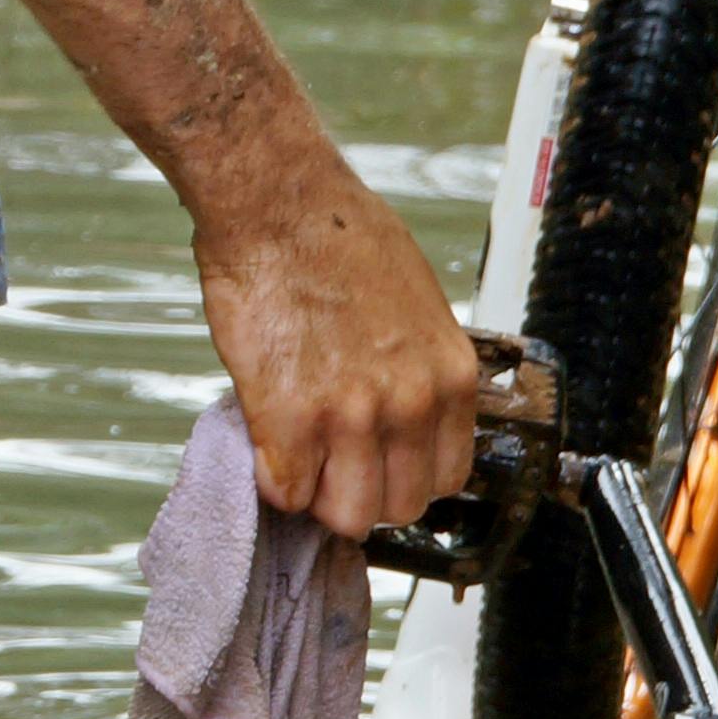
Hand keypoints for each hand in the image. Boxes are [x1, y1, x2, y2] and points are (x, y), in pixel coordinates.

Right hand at [197, 144, 479, 537]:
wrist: (278, 203)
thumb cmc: (338, 235)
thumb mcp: (416, 307)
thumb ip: (414, 371)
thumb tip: (399, 416)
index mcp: (450, 377)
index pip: (447, 479)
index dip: (403, 474)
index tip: (377, 462)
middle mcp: (411, 405)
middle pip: (398, 508)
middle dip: (362, 491)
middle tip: (331, 460)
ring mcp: (351, 417)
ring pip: (346, 515)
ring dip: (318, 493)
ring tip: (298, 453)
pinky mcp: (290, 421)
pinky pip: (286, 492)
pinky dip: (272, 477)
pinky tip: (267, 439)